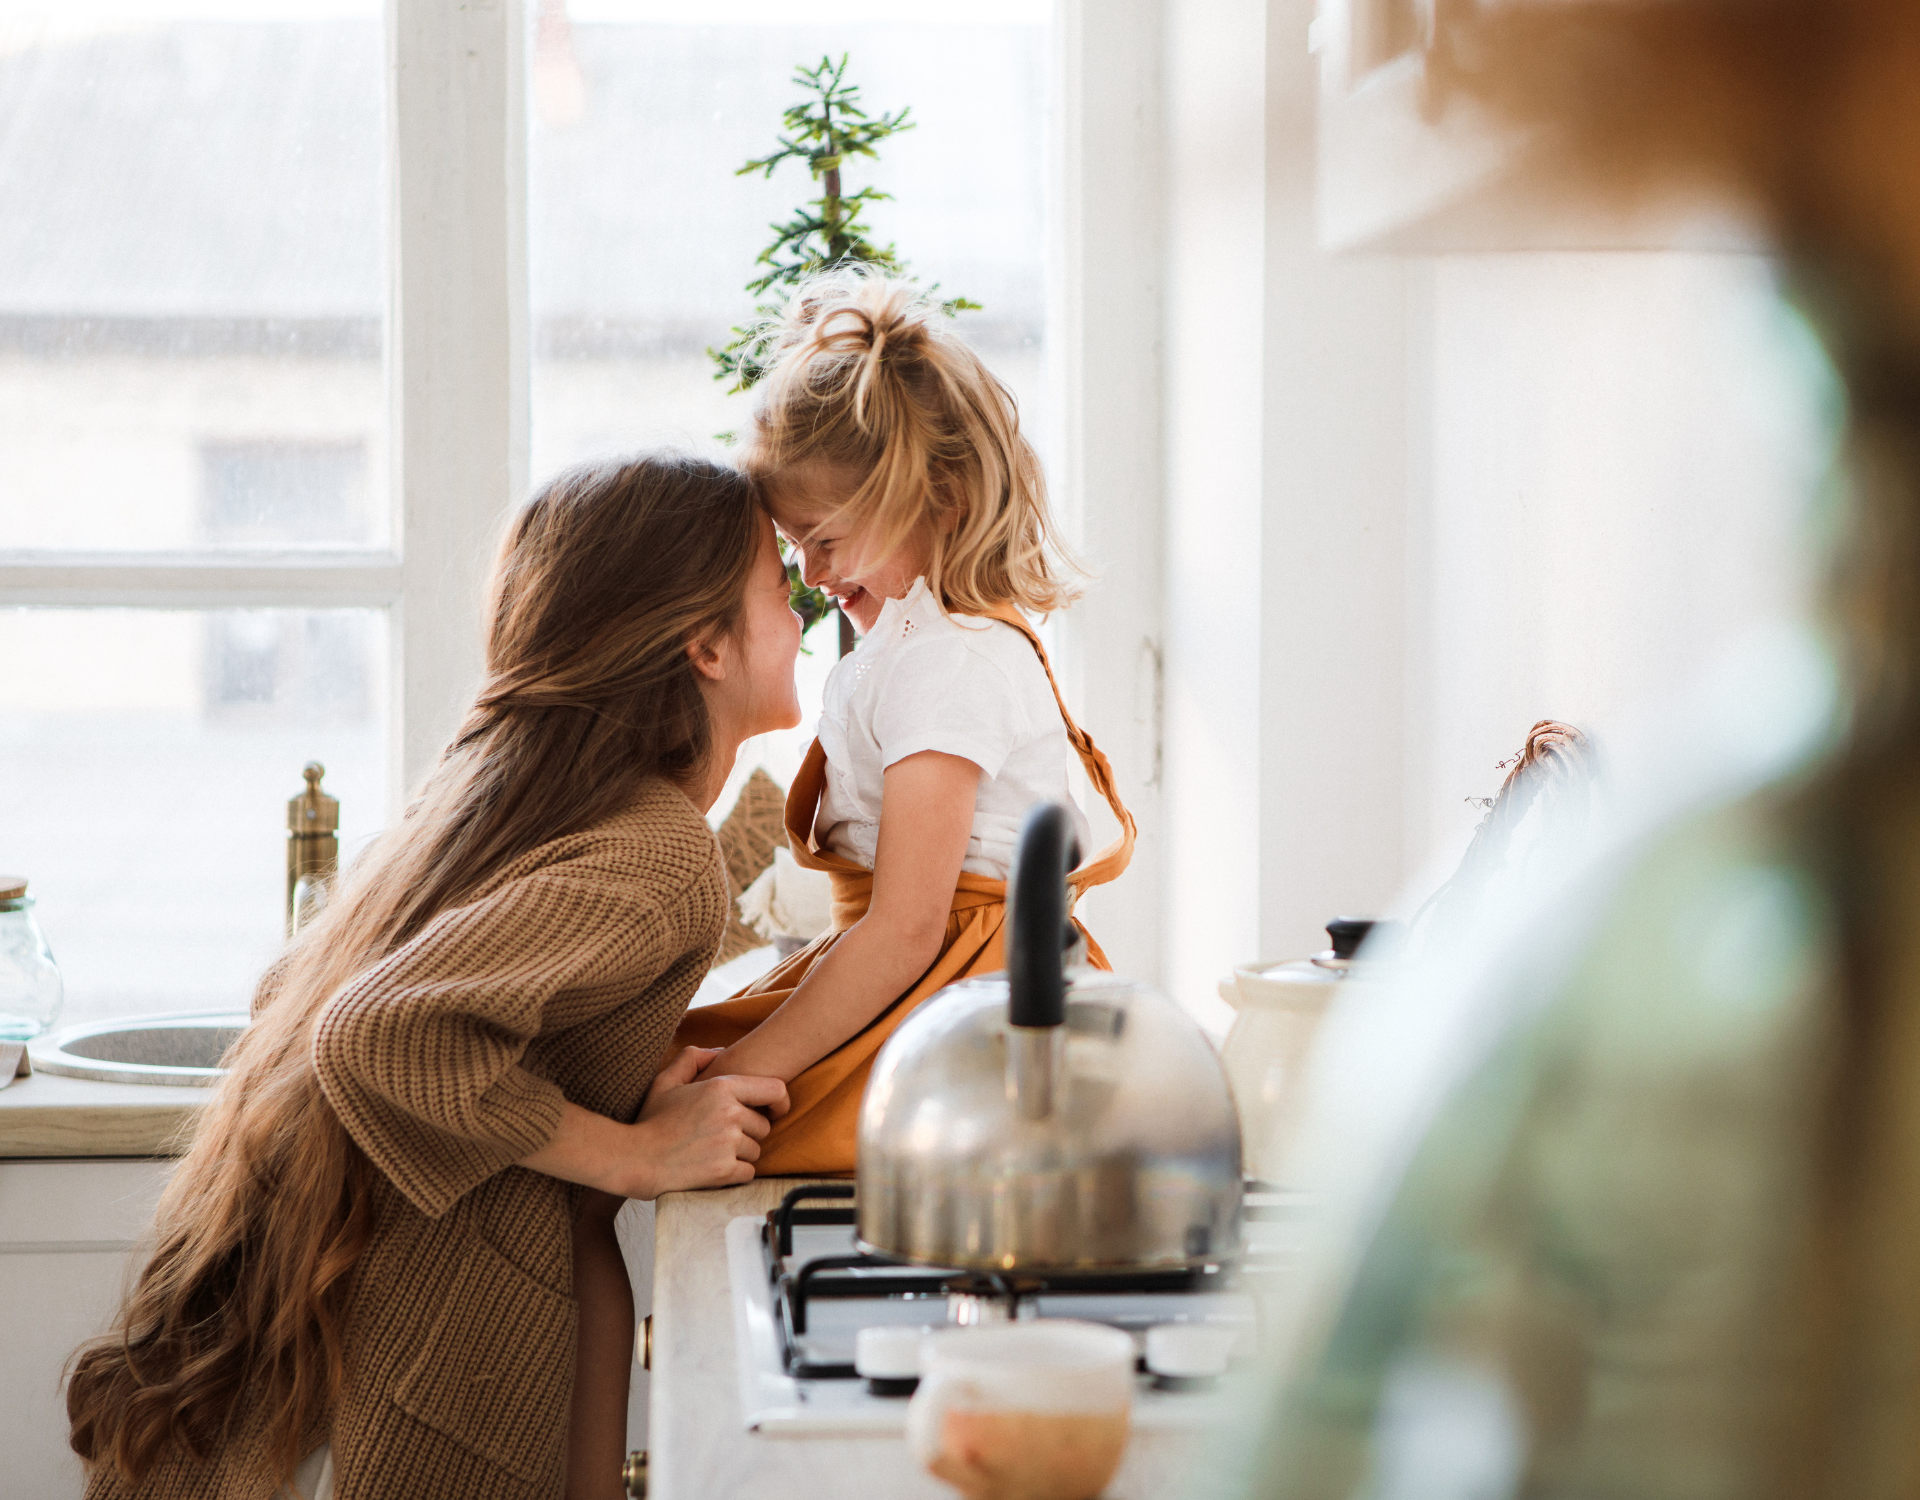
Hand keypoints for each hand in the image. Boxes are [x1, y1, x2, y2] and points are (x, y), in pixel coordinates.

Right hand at [622, 1046, 790, 1198]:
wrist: (635, 1159)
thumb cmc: (650, 1121)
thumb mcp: (666, 1081)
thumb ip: (692, 1058)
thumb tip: (720, 1052)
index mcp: (721, 1088)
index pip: (775, 1089)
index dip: (779, 1101)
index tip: (772, 1110)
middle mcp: (730, 1114)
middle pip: (763, 1126)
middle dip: (748, 1132)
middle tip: (720, 1136)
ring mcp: (728, 1143)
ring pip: (755, 1150)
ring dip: (740, 1154)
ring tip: (711, 1152)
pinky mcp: (724, 1171)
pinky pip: (748, 1172)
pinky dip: (735, 1173)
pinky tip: (713, 1168)